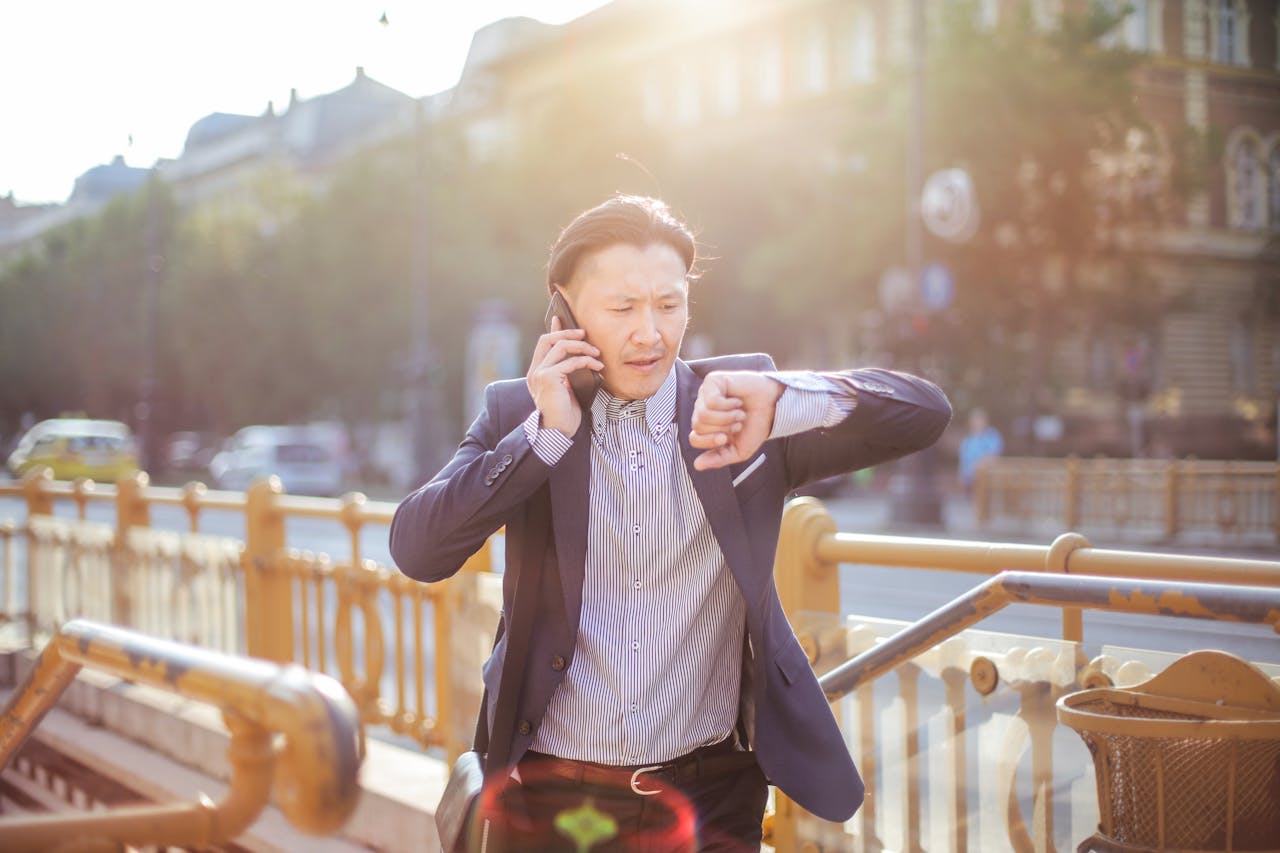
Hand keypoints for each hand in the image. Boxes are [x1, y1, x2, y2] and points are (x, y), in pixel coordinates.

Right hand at [527, 316, 602, 435]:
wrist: (558, 431)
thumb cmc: (565, 412)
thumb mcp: (566, 386)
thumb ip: (567, 370)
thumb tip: (576, 354)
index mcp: (536, 372)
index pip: (543, 343)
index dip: (554, 330)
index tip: (561, 318)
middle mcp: (535, 371)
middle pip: (549, 339)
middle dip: (569, 334)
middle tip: (585, 336)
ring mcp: (539, 374)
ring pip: (561, 347)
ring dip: (582, 347)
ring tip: (596, 355)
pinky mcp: (548, 379)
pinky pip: (570, 362)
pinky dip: (587, 362)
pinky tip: (597, 368)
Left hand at [690, 371, 783, 469]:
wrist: (774, 407)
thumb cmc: (755, 426)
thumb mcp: (739, 450)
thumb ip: (718, 459)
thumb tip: (697, 465)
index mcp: (706, 426)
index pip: (694, 438)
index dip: (710, 441)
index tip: (726, 438)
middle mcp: (703, 409)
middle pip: (698, 426)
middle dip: (722, 428)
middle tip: (737, 423)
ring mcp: (705, 394)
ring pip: (703, 414)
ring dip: (727, 417)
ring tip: (739, 413)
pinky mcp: (712, 381)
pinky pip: (711, 401)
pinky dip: (728, 405)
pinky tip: (737, 401)